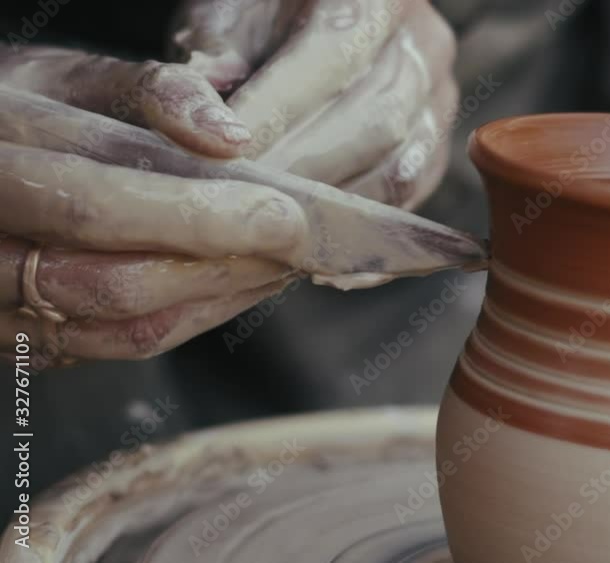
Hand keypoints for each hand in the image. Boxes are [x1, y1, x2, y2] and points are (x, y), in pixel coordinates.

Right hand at [0, 45, 308, 363]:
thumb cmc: (26, 110)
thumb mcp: (70, 78)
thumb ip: (152, 92)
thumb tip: (231, 137)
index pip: (97, 204)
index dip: (199, 217)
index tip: (284, 216)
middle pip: (113, 282)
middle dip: (222, 267)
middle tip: (294, 245)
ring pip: (120, 327)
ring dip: (217, 299)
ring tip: (277, 262)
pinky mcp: (22, 337)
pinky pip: (114, 347)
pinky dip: (190, 319)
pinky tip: (234, 286)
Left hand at [169, 0, 458, 208]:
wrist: (304, 20)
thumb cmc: (261, 11)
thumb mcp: (226, 12)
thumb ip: (210, 59)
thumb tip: (204, 130)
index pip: (331, 56)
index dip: (277, 111)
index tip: (222, 156)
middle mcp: (424, 44)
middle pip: (375, 122)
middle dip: (302, 172)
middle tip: (240, 209)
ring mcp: (439, 99)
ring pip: (398, 169)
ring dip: (330, 211)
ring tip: (271, 235)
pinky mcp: (436, 147)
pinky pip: (408, 202)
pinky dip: (360, 235)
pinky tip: (314, 255)